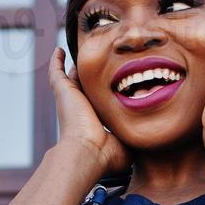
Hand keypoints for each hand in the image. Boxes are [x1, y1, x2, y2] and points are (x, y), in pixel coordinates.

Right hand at [49, 46, 131, 175]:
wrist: (88, 152)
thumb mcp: (127, 144)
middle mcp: (82, 108)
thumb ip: (136, 136)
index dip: (106, 92)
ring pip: (71, 77)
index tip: (116, 82)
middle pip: (86, 87)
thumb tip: (148, 138)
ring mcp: (71, 99)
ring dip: (75, 65)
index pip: (100, 101)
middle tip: (100, 60)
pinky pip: (56, 72)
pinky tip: (59, 50)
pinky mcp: (63, 91)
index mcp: (97, 119)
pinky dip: (56, 61)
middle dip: (91, 76)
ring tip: (81, 49)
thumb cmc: (108, 155)